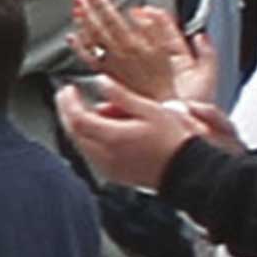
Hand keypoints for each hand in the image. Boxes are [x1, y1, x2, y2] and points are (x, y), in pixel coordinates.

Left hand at [47, 4, 208, 190]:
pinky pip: (92, 153)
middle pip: (74, 132)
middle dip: (69, 112)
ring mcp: (107, 168)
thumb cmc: (175, 141)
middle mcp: (104, 156)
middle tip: (72, 96)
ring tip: (109, 111)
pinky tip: (111, 128)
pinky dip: (93, 138)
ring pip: (81, 143)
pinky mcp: (113, 174)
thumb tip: (101, 82)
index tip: (68, 89)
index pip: (76, 119)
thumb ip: (121, 96)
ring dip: (84, 125)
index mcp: (112, 138)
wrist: (188, 170)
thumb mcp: (150, 110)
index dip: (67, 102)